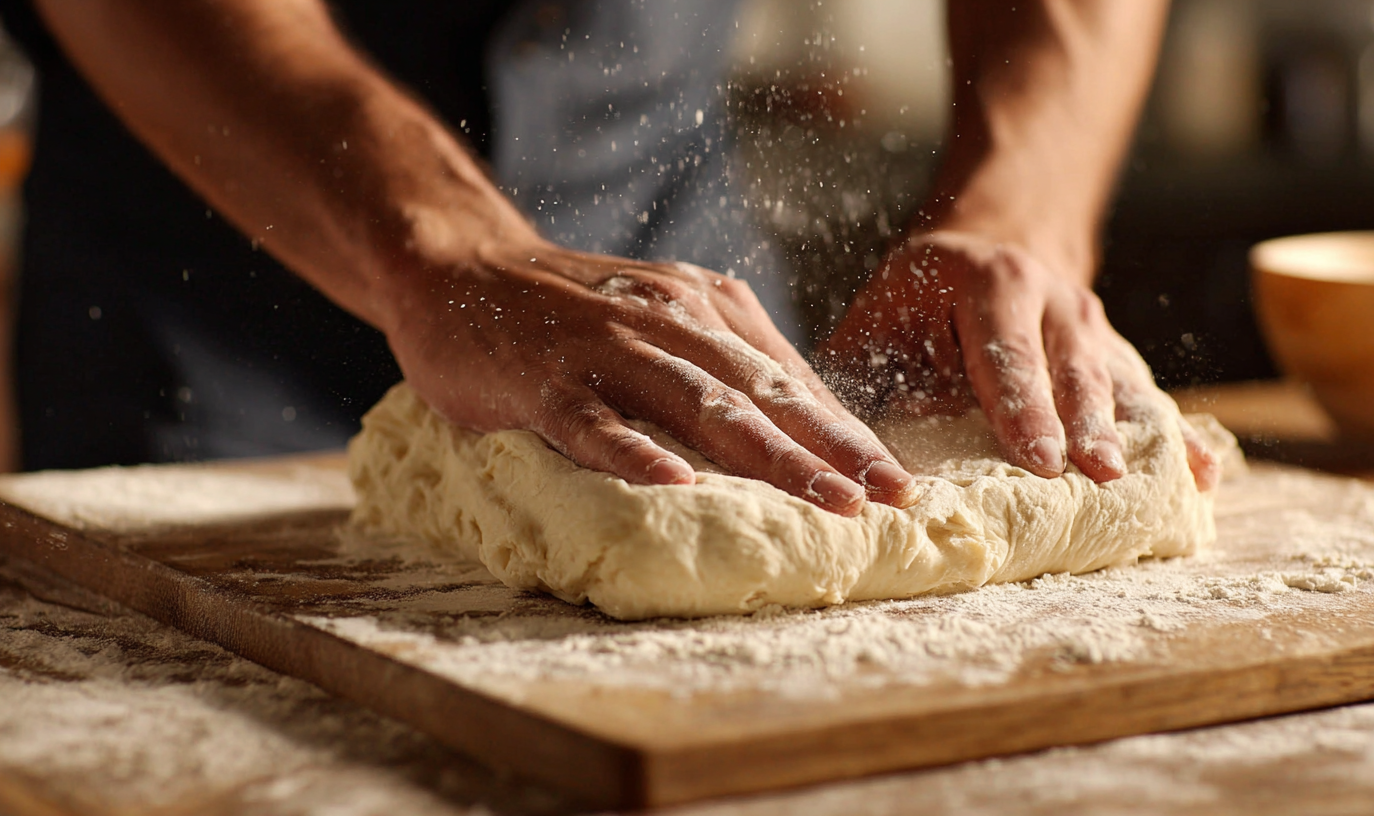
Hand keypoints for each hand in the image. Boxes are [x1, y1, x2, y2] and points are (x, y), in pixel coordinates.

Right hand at [380, 236, 917, 515]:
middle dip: (834, 450)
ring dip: (769, 457)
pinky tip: (675, 485)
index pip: (790, 380)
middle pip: (763, 393)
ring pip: (700, 406)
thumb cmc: (570, 309)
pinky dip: (635, 453)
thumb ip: (721, 364)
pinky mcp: (544, 380)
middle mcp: (668, 320)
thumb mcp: (663, 318)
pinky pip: (595, 422)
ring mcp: (606, 348)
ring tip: (825, 501)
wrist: (459, 267)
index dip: (847, 432)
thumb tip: (798, 428)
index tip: (900, 481)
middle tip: (891, 498)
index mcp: (705, 307)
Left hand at [819, 232, 1219, 490]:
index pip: (1007, 353)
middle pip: (1076, 372)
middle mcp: (1057, 302)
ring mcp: (1097, 329)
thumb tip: (832, 439)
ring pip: (1123, 384)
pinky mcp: (1119, 356)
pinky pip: (1150, 397)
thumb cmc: (925, 292)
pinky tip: (1205, 479)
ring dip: (1140, 437)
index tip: (1036, 457)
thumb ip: (861, 367)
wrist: (999, 236)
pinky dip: (1179, 438)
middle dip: (1088, 427)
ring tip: (1173, 484)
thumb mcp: (884, 308)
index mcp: (993, 285)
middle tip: (1098, 477)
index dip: (1022, 407)